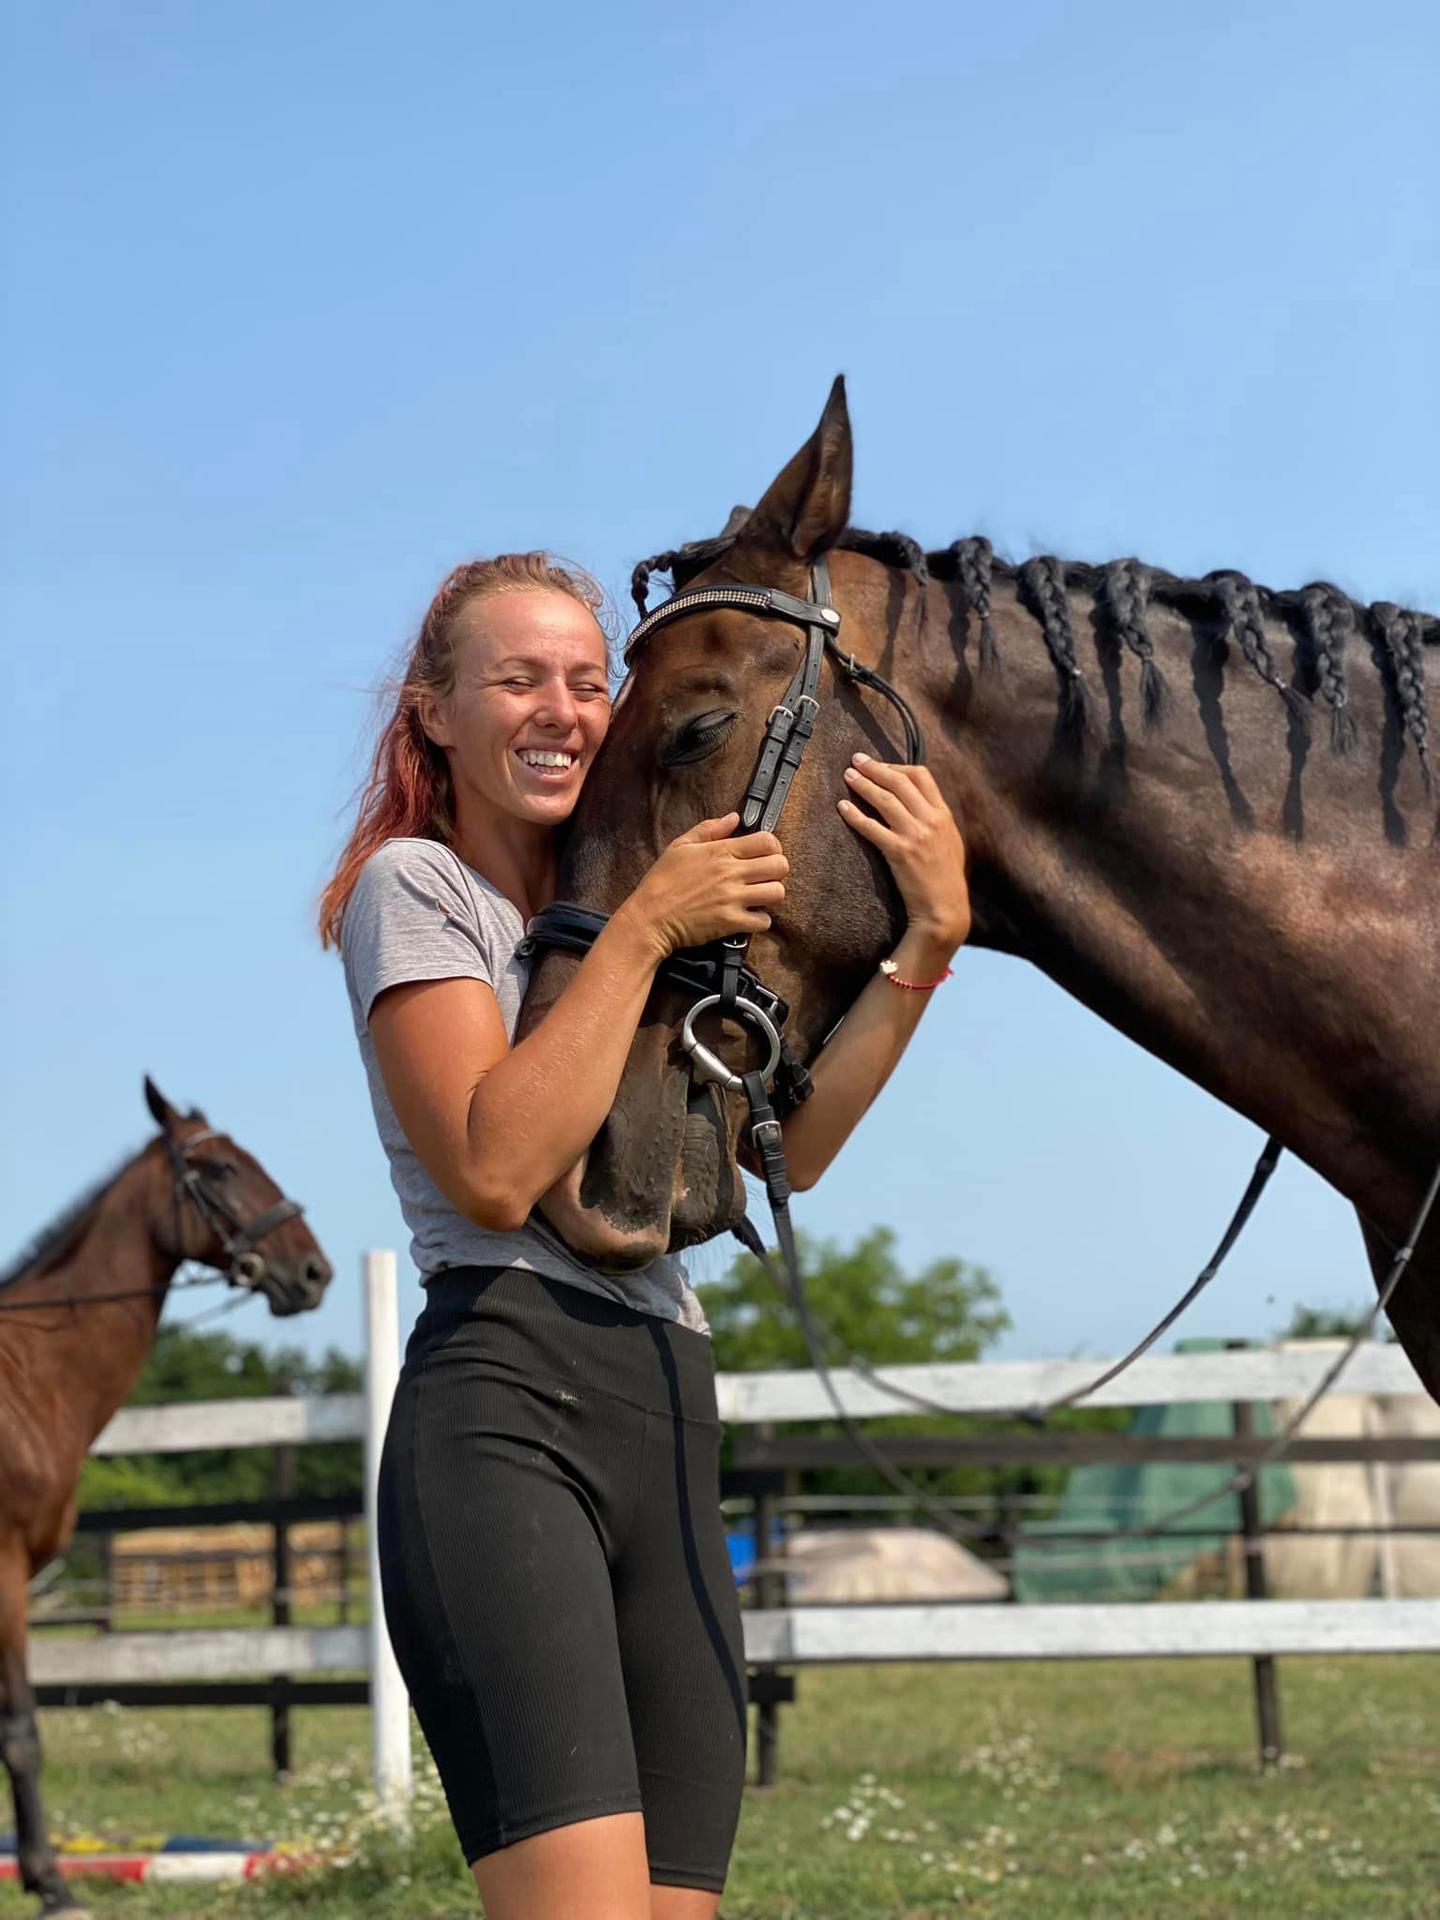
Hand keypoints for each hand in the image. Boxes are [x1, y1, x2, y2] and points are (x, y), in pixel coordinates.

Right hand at [621, 814, 789, 959]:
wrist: (650, 917)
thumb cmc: (662, 882)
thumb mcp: (680, 846)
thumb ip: (710, 829)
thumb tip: (734, 818)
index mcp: (721, 851)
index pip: (767, 841)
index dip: (773, 847)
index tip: (765, 854)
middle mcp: (731, 873)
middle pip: (780, 866)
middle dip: (777, 871)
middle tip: (764, 877)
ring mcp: (733, 898)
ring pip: (777, 893)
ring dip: (771, 895)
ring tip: (758, 897)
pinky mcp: (731, 922)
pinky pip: (764, 921)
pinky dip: (760, 921)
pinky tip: (749, 917)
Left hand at [838, 755, 970, 948]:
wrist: (945, 908)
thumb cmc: (945, 878)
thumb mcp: (950, 842)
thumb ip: (936, 820)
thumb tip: (919, 804)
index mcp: (943, 814)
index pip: (921, 776)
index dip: (897, 767)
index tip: (881, 766)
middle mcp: (931, 820)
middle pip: (899, 782)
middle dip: (875, 768)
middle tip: (856, 760)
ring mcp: (915, 835)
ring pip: (885, 800)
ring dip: (864, 784)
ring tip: (848, 776)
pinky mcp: (900, 852)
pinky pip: (872, 828)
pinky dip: (855, 815)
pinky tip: (843, 807)